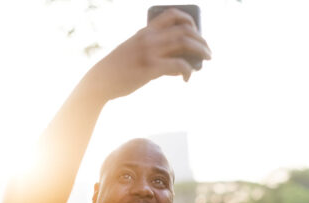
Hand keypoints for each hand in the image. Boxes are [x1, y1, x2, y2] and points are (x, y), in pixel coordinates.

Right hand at [87, 8, 211, 101]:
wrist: (101, 80)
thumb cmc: (118, 69)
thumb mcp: (134, 51)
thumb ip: (152, 50)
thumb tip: (176, 63)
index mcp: (145, 31)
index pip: (172, 15)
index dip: (190, 20)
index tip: (196, 31)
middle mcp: (149, 38)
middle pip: (184, 30)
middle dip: (201, 39)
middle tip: (207, 50)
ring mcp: (150, 52)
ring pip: (185, 44)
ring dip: (201, 51)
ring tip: (207, 59)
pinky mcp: (151, 68)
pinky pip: (179, 65)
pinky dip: (188, 71)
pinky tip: (187, 79)